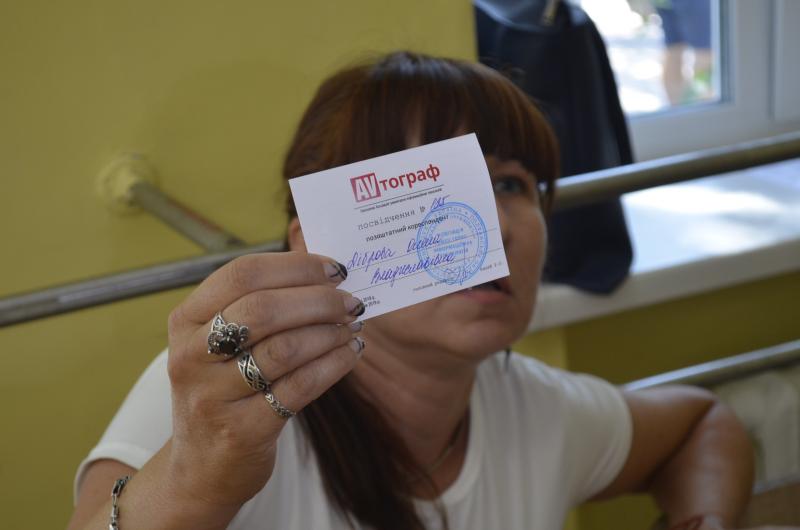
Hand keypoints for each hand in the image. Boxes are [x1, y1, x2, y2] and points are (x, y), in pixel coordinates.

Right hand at [164, 251, 363, 508]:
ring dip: (329, 332)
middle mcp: (191, 355)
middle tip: (351, 302)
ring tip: (353, 327)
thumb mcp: (221, 343)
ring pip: (284, 349)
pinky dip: (334, 365)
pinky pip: (299, 387)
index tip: (335, 269)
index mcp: (186, 320)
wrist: (201, 468)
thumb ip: (259, 302)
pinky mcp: (241, 430)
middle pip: (262, 309)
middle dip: (318, 300)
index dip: (296, 266)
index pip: (242, 274)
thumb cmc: (223, 389)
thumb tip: (322, 266)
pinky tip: (350, 354)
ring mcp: (212, 396)